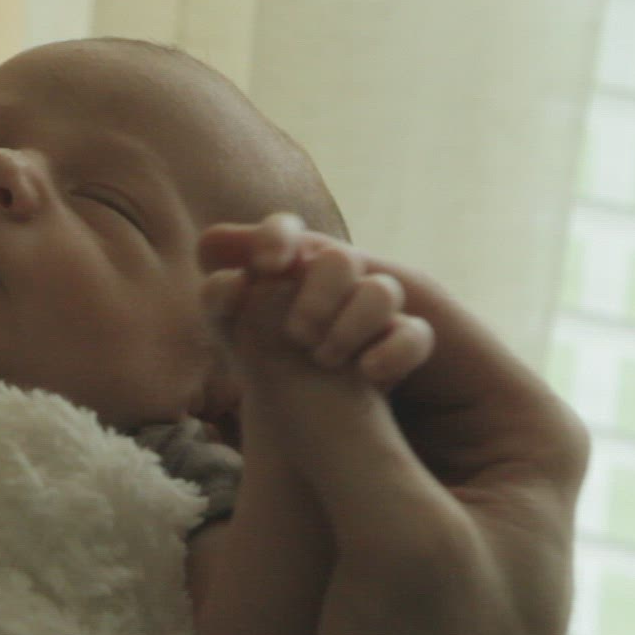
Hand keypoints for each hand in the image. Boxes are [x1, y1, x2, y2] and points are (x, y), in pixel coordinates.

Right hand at [201, 214, 590, 634]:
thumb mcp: (398, 538)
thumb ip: (344, 424)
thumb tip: (274, 311)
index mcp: (524, 431)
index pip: (424, 308)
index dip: (337, 267)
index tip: (252, 250)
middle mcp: (480, 434)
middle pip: (384, 327)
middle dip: (303, 288)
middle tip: (221, 257)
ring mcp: (423, 464)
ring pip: (345, 366)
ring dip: (283, 325)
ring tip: (217, 288)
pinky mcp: (372, 497)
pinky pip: (323, 414)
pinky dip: (275, 375)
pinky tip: (228, 346)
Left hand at [212, 226, 433, 388]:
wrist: (311, 404)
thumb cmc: (264, 355)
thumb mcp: (234, 331)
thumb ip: (219, 299)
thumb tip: (233, 281)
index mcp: (289, 266)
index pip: (282, 230)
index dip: (275, 238)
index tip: (268, 266)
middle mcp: (332, 277)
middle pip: (339, 259)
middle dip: (317, 297)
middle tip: (297, 336)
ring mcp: (372, 307)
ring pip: (382, 292)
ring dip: (351, 326)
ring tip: (323, 359)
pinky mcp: (402, 342)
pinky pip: (415, 336)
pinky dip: (392, 353)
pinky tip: (365, 372)